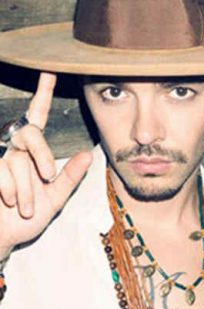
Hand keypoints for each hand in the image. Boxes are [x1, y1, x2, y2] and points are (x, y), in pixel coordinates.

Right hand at [0, 72, 91, 256]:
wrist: (2, 238)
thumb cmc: (27, 220)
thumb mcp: (55, 199)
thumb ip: (70, 178)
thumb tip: (88, 154)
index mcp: (33, 154)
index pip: (38, 118)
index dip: (42, 94)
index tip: (49, 71)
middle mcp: (14, 151)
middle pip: (31, 135)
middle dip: (42, 157)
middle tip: (47, 178)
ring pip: (16, 159)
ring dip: (25, 188)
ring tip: (25, 207)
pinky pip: (1, 170)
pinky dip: (9, 189)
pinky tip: (9, 202)